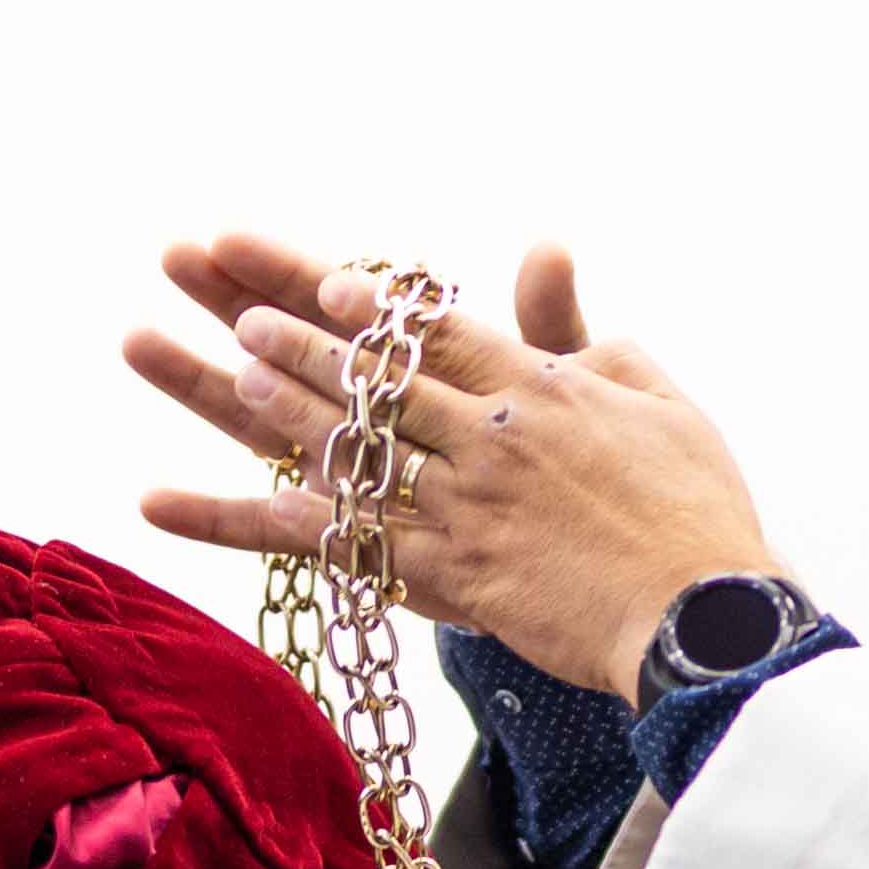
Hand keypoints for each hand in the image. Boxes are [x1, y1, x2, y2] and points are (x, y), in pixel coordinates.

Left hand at [125, 236, 781, 696]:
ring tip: (177, 352)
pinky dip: (236, 521)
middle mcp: (487, 436)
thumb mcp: (650, 394)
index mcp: (540, 386)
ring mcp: (459, 508)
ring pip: (334, 442)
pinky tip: (160, 501)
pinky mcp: (440, 578)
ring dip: (248, 396)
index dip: (356, 297)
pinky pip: (321, 543)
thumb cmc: (693, 508)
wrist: (707, 621)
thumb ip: (577, 325)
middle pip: (363, 370)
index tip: (298, 267)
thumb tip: (539, 247)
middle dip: (275, 320)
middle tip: (199, 277)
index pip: (429, 326)